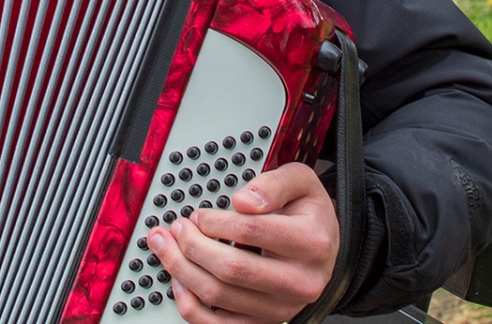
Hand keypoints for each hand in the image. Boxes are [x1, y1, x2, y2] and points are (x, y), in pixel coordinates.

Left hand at [145, 162, 338, 323]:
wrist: (325, 248)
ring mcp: (281, 307)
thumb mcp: (301, 182)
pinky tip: (179, 280)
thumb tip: (242, 201)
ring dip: (183, 271)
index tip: (199, 214)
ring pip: (220, 296)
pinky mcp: (263, 322)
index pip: (251, 230)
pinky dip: (191, 305)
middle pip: (232, 268)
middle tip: (177, 227)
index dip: (216, 221)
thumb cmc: (308, 213)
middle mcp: (298, 281)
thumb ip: (273, 183)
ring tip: (166, 247)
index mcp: (310, 242)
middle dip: (193, 245)